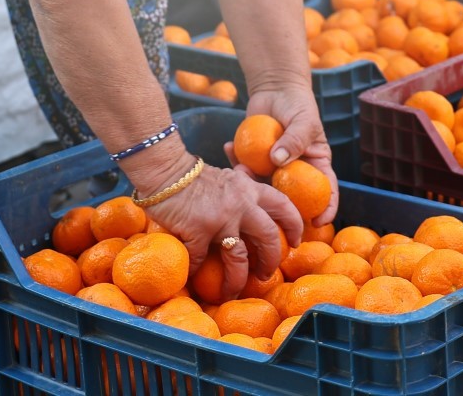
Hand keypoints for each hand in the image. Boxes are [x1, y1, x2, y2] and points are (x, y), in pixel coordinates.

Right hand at [144, 157, 302, 298]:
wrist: (166, 170)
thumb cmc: (192, 176)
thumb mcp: (226, 178)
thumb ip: (240, 192)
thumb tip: (250, 212)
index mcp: (249, 189)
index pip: (283, 205)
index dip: (294, 225)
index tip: (296, 241)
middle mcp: (241, 204)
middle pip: (268, 237)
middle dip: (271, 260)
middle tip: (267, 274)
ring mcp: (221, 218)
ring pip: (239, 258)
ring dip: (238, 279)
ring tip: (232, 291)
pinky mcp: (198, 231)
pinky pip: (201, 261)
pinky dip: (197, 272)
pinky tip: (193, 279)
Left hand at [228, 83, 338, 225]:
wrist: (275, 89)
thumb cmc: (298, 104)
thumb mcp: (303, 120)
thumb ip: (294, 139)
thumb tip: (279, 161)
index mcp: (315, 165)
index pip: (326, 192)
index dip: (326, 210)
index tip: (318, 223)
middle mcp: (295, 171)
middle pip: (291, 198)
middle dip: (278, 208)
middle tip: (264, 207)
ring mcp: (273, 168)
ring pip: (263, 186)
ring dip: (249, 183)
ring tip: (240, 168)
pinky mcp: (254, 159)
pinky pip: (244, 167)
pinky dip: (234, 161)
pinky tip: (228, 147)